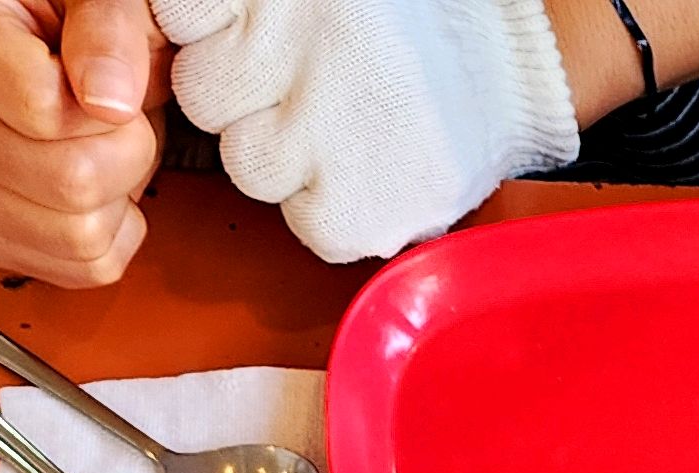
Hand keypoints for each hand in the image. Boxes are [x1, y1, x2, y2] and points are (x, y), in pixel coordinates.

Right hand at [0, 0, 165, 287]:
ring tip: (98, 146)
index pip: (45, 110)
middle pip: (71, 183)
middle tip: (114, 117)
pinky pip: (83, 268)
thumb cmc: (54, 12)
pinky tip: (94, 188)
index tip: (106, 78)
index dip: (109, 104)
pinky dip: (113, 234)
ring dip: (120, 196)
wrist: (31, 42)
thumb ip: (107, 28)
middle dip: (126, 152)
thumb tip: (110, 99)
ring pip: (80, 236)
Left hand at [156, 0, 578, 266]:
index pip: (181, 15)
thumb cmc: (418, 20)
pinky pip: (307, 225)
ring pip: (248, 165)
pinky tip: (369, 177)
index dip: (215, 33)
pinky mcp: (360, 204)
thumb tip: (190, 25)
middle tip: (313, 91)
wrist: (517, 64)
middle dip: (246, 100)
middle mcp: (290, 48)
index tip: (259, 38)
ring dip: (288, 159)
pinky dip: (333, 212)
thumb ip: (251, 10)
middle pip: (206, 95)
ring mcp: (323, 130)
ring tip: (348, 135)